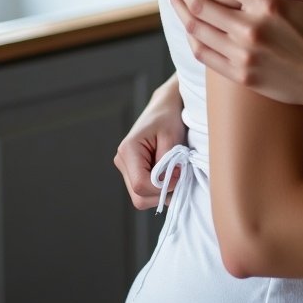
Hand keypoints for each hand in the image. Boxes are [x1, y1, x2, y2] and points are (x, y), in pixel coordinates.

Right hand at [114, 76, 186, 209]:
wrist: (165, 106)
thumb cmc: (169, 117)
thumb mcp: (172, 136)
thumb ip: (168, 162)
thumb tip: (170, 184)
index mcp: (128, 150)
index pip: (141, 184)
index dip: (162, 186)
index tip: (179, 175)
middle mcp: (122, 161)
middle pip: (139, 196)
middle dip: (161, 192)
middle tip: (179, 177)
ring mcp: (126, 168)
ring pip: (141, 197)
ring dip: (161, 191)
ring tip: (174, 173)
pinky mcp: (133, 171)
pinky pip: (144, 190)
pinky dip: (159, 188)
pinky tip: (169, 175)